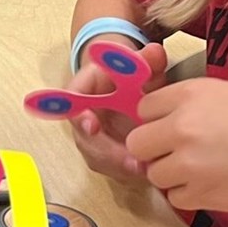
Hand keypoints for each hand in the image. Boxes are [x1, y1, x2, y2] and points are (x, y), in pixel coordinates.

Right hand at [67, 40, 169, 183]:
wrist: (123, 84)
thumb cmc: (126, 72)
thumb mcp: (138, 62)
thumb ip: (146, 58)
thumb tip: (155, 52)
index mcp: (83, 91)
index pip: (72, 104)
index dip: (79, 116)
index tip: (92, 125)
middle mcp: (82, 119)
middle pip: (86, 141)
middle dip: (107, 154)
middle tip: (132, 162)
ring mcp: (93, 140)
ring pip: (99, 160)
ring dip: (119, 168)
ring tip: (144, 170)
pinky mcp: (107, 155)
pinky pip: (114, 169)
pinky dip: (129, 174)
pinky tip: (150, 173)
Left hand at [125, 77, 227, 223]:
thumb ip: (201, 104)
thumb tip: (179, 119)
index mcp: (193, 94)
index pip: (146, 106)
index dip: (158, 118)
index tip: (173, 125)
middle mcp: (182, 127)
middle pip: (139, 143)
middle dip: (155, 148)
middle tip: (181, 152)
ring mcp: (187, 164)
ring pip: (155, 173)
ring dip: (173, 174)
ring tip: (205, 170)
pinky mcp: (200, 197)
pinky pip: (176, 197)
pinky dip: (190, 194)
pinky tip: (216, 186)